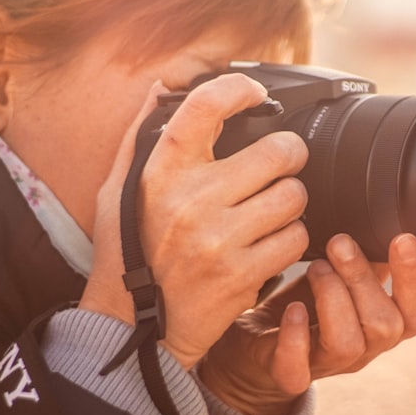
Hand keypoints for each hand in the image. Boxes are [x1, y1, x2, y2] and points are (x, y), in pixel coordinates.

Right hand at [80, 74, 309, 369]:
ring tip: (268, 213)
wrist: (134, 328)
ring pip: (294, 196)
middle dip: (288, 156)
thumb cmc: (129, 251)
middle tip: (279, 167)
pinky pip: (296, 240)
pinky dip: (289, 242)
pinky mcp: (242, 275)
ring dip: (290, 203)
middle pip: (279, 151)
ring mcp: (219, 239)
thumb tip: (164, 86)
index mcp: (162, 171)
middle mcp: (191, 200)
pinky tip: (267, 246)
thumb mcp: (119, 190)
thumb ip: (142, 135)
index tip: (256, 94)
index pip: (207, 105)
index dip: (240, 88)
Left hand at [199, 232, 415, 414]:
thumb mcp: (341, 276)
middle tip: (339, 243)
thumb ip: (367, 257)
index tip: (403, 239)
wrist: (257, 344)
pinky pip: (297, 368)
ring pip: (348, 344)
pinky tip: (292, 309)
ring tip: (315, 267)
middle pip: (386, 326)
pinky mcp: (288, 374)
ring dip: (332, 297)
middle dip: (363, 278)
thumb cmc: (306, 302)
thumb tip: (387, 215)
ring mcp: (327, 366)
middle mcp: (363, 350)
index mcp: (382, 325)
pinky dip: (295, 336)